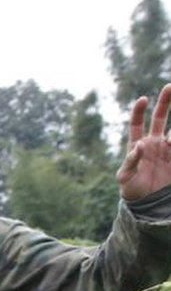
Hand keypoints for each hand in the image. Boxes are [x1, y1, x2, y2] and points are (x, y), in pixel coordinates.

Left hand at [118, 83, 170, 200]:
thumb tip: (139, 146)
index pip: (137, 123)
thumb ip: (130, 161)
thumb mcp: (125, 177)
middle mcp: (153, 142)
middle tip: (169, 86)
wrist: (147, 203)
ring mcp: (166, 148)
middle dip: (165, 101)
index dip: (139, 110)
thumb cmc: (131, 189)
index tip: (143, 99)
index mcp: (137, 144)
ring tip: (170, 140)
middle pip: (160, 117)